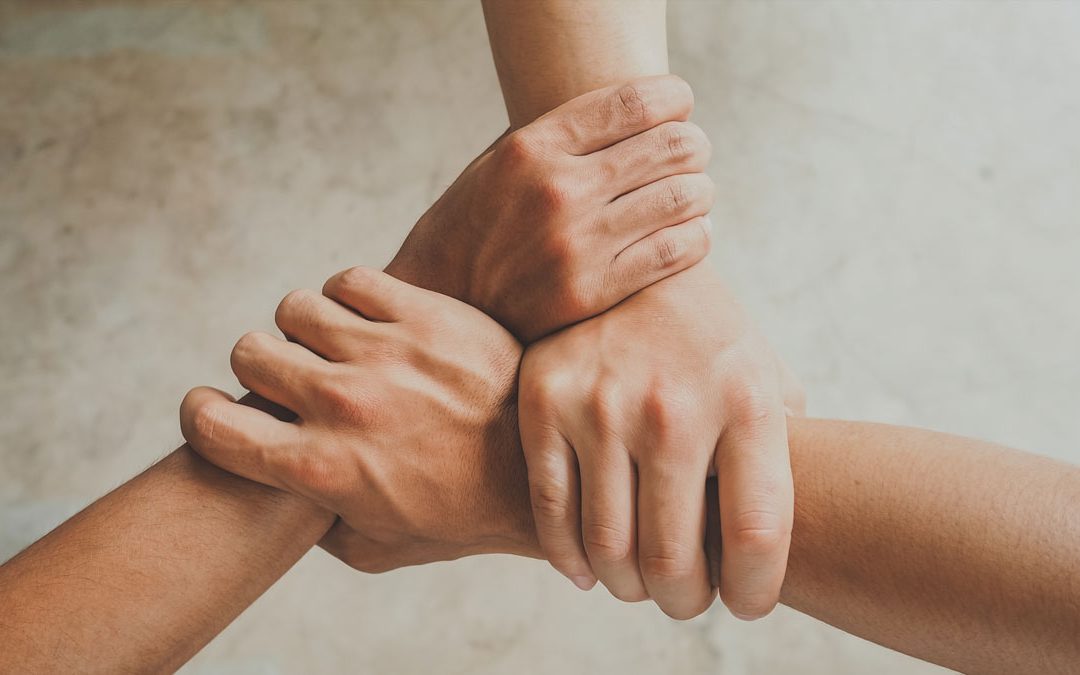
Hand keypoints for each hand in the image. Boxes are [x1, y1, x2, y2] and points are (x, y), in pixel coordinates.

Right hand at [180, 267, 536, 571]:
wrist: (544, 471)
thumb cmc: (459, 516)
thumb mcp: (373, 547)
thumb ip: (309, 521)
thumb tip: (272, 489)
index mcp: (318, 468)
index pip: (209, 422)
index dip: (201, 413)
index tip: (214, 409)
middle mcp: (341, 405)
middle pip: (249, 351)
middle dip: (261, 366)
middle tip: (292, 377)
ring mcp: (384, 353)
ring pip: (295, 307)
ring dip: (306, 328)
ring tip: (336, 346)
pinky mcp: (424, 313)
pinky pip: (351, 281)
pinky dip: (350, 298)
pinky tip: (372, 321)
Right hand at [386, 74, 713, 341]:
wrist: (440, 302)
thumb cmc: (476, 225)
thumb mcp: (498, 163)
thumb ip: (558, 137)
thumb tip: (631, 110)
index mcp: (532, 148)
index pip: (634, 102)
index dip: (674, 98)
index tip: (680, 104)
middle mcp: (556, 191)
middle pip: (670, 146)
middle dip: (692, 144)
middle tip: (691, 153)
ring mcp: (576, 244)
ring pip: (683, 196)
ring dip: (699, 190)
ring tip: (692, 193)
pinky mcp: (591, 292)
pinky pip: (677, 250)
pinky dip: (695, 236)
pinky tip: (688, 232)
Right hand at [518, 264, 804, 619]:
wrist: (632, 263)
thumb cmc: (709, 339)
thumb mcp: (766, 376)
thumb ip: (786, 451)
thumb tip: (801, 530)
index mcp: (747, 401)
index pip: (756, 536)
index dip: (754, 591)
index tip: (746, 603)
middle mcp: (673, 406)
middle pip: (673, 558)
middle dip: (682, 600)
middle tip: (684, 598)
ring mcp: (601, 404)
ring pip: (608, 548)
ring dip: (627, 585)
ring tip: (640, 580)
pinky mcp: (545, 402)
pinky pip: (552, 514)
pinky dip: (570, 559)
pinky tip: (589, 567)